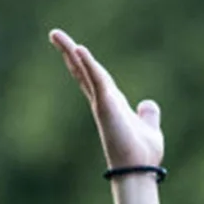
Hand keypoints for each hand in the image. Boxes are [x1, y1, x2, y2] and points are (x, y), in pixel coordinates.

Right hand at [50, 29, 163, 170]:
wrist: (139, 169)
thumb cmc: (142, 153)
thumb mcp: (149, 127)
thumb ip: (147, 114)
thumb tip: (147, 104)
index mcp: (112, 104)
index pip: (95, 78)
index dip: (84, 63)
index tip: (74, 47)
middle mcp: (103, 101)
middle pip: (82, 71)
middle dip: (69, 52)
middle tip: (54, 34)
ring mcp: (102, 103)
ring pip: (84, 72)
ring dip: (71, 52)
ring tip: (56, 35)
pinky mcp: (106, 106)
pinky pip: (96, 81)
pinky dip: (89, 65)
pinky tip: (79, 50)